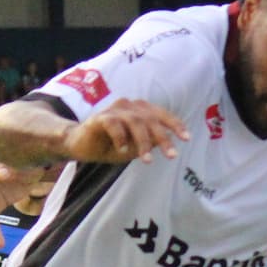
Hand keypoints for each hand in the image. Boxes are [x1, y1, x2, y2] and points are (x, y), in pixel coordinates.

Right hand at [63, 99, 189, 164]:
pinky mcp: (100, 118)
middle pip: (151, 119)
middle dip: (163, 138)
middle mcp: (129, 106)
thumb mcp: (134, 147)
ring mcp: (114, 110)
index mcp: (140, 111)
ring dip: (143, 142)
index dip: (175, 125)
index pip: (161, 115)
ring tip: (146, 160)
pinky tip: (123, 151)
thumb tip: (166, 143)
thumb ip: (149, 143)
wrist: (80, 145)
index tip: (186, 138)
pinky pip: (114, 125)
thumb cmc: (109, 145)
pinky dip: (121, 138)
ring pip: (135, 122)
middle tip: (172, 156)